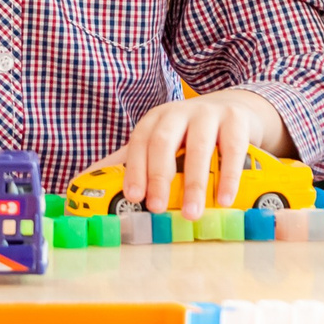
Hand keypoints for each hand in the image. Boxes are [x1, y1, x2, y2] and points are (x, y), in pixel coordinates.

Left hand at [109, 88, 286, 219]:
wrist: (237, 109)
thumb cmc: (192, 133)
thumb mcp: (162, 142)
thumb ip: (131, 160)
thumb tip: (86, 178)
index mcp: (156, 119)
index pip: (138, 141)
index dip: (134, 169)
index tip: (133, 197)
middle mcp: (179, 112)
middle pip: (163, 141)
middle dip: (157, 176)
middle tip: (156, 208)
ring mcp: (209, 114)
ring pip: (198, 147)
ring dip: (194, 183)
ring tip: (192, 213)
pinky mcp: (237, 120)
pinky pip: (232, 149)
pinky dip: (228, 176)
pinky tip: (223, 199)